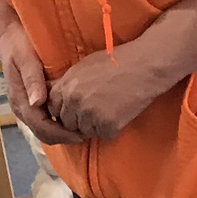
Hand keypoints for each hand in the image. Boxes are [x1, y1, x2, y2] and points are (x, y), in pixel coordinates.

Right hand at [0, 15, 81, 145]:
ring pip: (45, 131)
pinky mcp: (31, 103)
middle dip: (65, 137)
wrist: (11, 34)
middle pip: (44, 134)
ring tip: (83, 128)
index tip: (82, 134)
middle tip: (88, 133)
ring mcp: (25, 107)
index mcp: (20, 101)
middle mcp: (21, 108)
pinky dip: (59, 125)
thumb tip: (37, 102)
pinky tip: (74, 119)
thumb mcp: (25, 58)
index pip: (42, 127)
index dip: (62, 134)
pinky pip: (46, 122)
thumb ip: (32, 79)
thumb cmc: (19, 44)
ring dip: (63, 133)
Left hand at [48, 44, 169, 140]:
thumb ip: (67, 83)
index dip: (67, 110)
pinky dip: (112, 128)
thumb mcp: (82, 67)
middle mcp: (74, 103)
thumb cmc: (114, 62)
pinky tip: (120, 113)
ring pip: (86, 132)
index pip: (54, 110)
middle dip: (80, 120)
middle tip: (98, 107)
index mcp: (65, 88)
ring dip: (96, 125)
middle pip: (69, 124)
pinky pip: (104, 135)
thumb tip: (54, 94)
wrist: (142, 66)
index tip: (78, 107)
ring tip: (110, 108)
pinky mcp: (107, 126)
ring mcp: (90, 116)